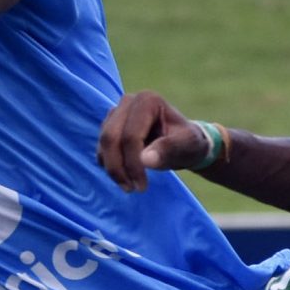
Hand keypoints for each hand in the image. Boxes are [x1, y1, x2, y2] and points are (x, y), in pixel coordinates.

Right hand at [97, 90, 211, 192]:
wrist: (182, 142)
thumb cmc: (188, 142)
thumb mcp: (187, 145)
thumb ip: (169, 149)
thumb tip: (145, 160)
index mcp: (148, 100)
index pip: (131, 136)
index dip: (133, 163)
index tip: (142, 186)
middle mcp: (128, 101)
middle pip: (111, 138)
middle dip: (118, 168)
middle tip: (131, 189)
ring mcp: (116, 112)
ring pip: (103, 143)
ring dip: (112, 169)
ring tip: (129, 186)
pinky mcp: (109, 125)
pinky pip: (101, 147)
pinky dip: (109, 164)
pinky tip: (125, 176)